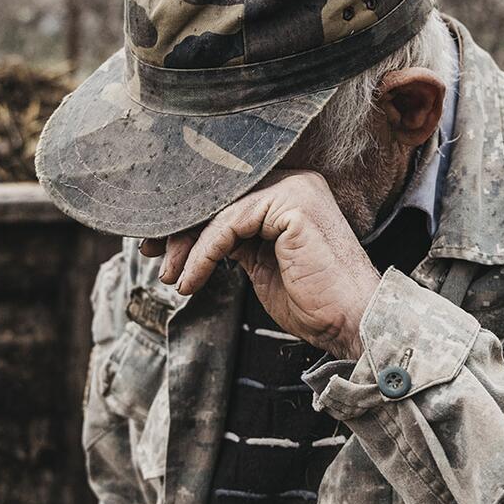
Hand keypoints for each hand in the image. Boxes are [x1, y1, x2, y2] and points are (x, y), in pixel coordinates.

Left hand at [143, 170, 380, 357]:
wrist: (351, 322)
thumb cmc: (313, 301)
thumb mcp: (261, 263)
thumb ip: (234, 240)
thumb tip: (188, 235)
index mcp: (288, 191)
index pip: (226, 199)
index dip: (188, 222)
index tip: (156, 247)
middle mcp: (292, 181)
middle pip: (219, 198)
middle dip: (180, 229)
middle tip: (152, 257)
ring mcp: (294, 188)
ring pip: (219, 210)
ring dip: (187, 246)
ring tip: (172, 278)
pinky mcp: (291, 203)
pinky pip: (230, 224)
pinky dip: (204, 253)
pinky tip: (191, 279)